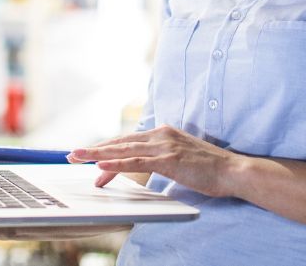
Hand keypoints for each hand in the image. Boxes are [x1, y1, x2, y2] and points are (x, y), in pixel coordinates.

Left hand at [67, 125, 246, 197]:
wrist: (233, 170)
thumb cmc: (210, 169)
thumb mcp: (182, 159)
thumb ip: (163, 158)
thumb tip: (145, 166)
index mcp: (163, 133)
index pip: (128, 141)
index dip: (106, 148)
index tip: (89, 156)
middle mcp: (161, 135)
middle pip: (120, 142)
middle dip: (94, 149)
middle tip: (72, 154)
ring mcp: (165, 146)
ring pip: (123, 149)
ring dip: (97, 154)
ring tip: (77, 158)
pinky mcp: (169, 160)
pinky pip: (136, 162)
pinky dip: (116, 163)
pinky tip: (101, 165)